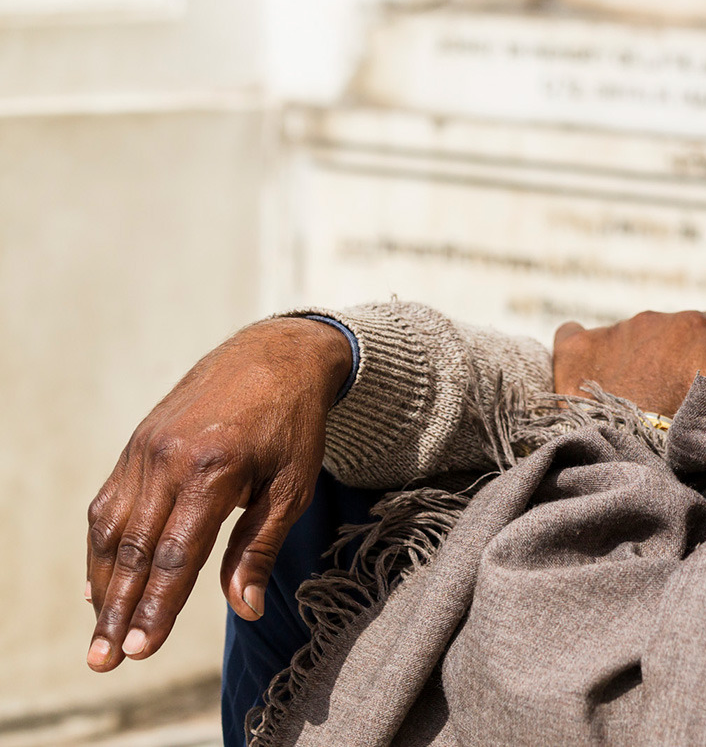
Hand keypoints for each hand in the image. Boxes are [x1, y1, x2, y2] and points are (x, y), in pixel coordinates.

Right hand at [84, 318, 352, 671]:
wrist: (275, 356)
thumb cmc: (294, 425)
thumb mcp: (293, 486)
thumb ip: (260, 547)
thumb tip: (243, 609)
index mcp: (214, 470)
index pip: (175, 555)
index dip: (156, 607)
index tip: (140, 650)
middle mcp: (169, 459)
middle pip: (133, 549)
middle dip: (117, 610)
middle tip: (103, 660)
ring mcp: (145, 449)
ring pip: (112, 528)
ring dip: (103, 584)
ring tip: (101, 631)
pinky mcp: (136, 443)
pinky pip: (109, 502)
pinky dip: (100, 546)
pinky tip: (100, 582)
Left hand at [553, 310, 705, 415]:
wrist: (633, 452)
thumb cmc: (695, 428)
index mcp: (698, 326)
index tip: (703, 384)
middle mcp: (655, 319)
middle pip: (669, 333)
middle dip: (670, 357)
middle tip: (669, 398)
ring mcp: (612, 331)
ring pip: (627, 337)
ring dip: (631, 360)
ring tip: (632, 400)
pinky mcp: (574, 348)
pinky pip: (573, 333)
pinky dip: (581, 351)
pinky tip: (585, 374)